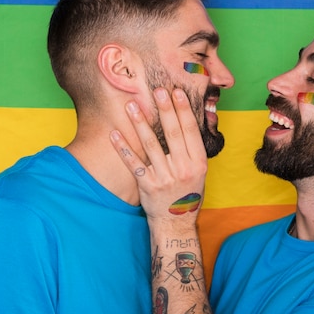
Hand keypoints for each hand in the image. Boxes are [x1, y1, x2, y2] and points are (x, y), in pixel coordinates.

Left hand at [110, 88, 206, 223]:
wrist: (176, 223)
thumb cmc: (187, 193)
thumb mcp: (198, 172)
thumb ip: (193, 150)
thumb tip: (186, 119)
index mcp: (198, 163)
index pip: (190, 131)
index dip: (183, 111)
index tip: (176, 93)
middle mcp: (183, 169)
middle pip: (173, 134)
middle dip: (165, 110)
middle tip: (157, 90)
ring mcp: (165, 177)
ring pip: (151, 145)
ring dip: (140, 123)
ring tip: (132, 105)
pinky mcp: (147, 185)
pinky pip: (134, 163)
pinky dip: (123, 147)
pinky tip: (115, 133)